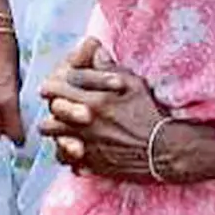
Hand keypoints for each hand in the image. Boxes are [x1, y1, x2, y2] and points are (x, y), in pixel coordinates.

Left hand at [41, 36, 166, 179]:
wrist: (164, 150)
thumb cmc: (150, 114)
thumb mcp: (134, 84)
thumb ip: (109, 69)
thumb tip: (94, 50)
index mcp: (94, 102)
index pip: (56, 90)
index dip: (51, 87)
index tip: (50, 87)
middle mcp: (86, 124)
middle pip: (50, 116)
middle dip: (52, 110)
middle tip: (59, 108)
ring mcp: (87, 146)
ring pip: (54, 139)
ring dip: (56, 132)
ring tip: (64, 128)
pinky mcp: (92, 164)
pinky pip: (66, 160)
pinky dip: (67, 154)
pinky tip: (75, 147)